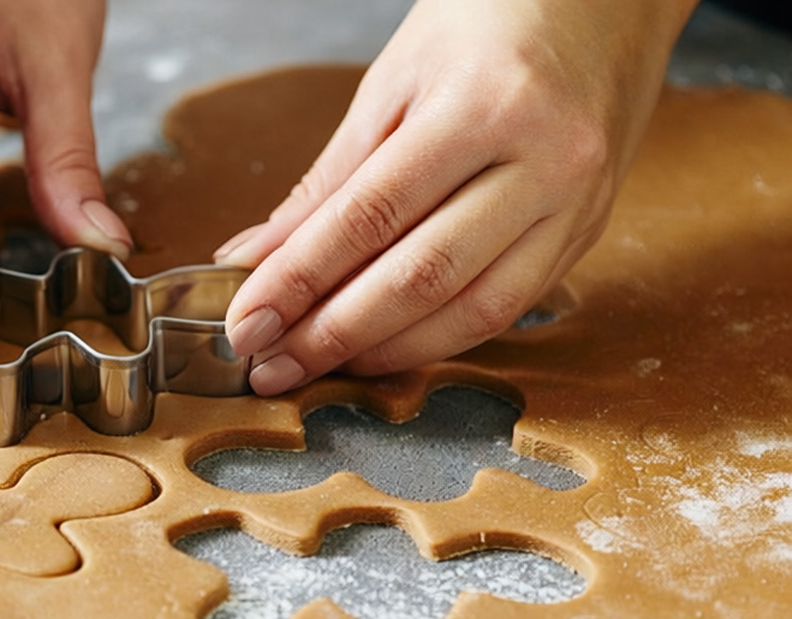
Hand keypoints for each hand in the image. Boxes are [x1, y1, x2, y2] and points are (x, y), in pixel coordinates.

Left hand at [215, 0, 699, 393]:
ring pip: (471, 310)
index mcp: (486, 106)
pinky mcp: (588, 232)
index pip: (371, 216)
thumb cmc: (489, 21)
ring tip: (314, 367)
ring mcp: (577, 204)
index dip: (298, 279)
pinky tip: (382, 350)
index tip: (246, 323)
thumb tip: (253, 259)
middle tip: (268, 365)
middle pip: (421, 276)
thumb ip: (327, 183)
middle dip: (332, 333)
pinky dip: (436, 339)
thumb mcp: (393, 81)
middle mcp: (545, 162)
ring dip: (383, 352)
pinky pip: (506, 308)